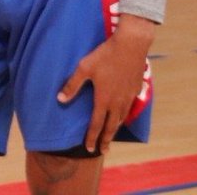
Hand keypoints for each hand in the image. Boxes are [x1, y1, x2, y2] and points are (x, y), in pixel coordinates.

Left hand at [57, 14, 155, 152]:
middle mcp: (117, 102)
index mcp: (104, 99)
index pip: (96, 124)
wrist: (131, 46)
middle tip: (102, 151)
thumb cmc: (104, 55)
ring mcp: (128, 97)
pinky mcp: (136, 90)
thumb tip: (60, 100)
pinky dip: (124, 117)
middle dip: (105, 140)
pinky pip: (129, 108)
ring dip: (115, 129)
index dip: (91, 137)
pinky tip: (122, 116)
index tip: (89, 149)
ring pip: (121, 118)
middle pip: (111, 126)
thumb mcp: (84, 68)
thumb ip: (72, 85)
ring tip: (110, 136)